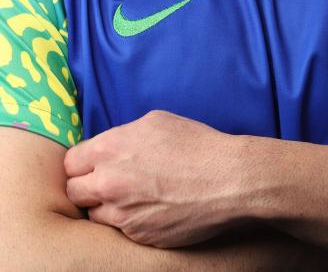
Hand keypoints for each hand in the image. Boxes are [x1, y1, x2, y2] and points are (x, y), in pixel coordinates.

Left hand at [64, 110, 246, 247]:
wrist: (227, 178)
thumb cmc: (196, 144)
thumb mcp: (156, 121)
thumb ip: (123, 134)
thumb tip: (112, 146)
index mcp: (109, 149)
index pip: (71, 162)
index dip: (83, 163)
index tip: (95, 165)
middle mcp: (108, 183)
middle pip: (74, 192)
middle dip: (88, 186)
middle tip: (109, 182)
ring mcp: (122, 213)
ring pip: (95, 214)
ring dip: (108, 205)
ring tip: (134, 196)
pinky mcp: (139, 235)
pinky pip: (121, 230)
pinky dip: (130, 220)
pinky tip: (152, 207)